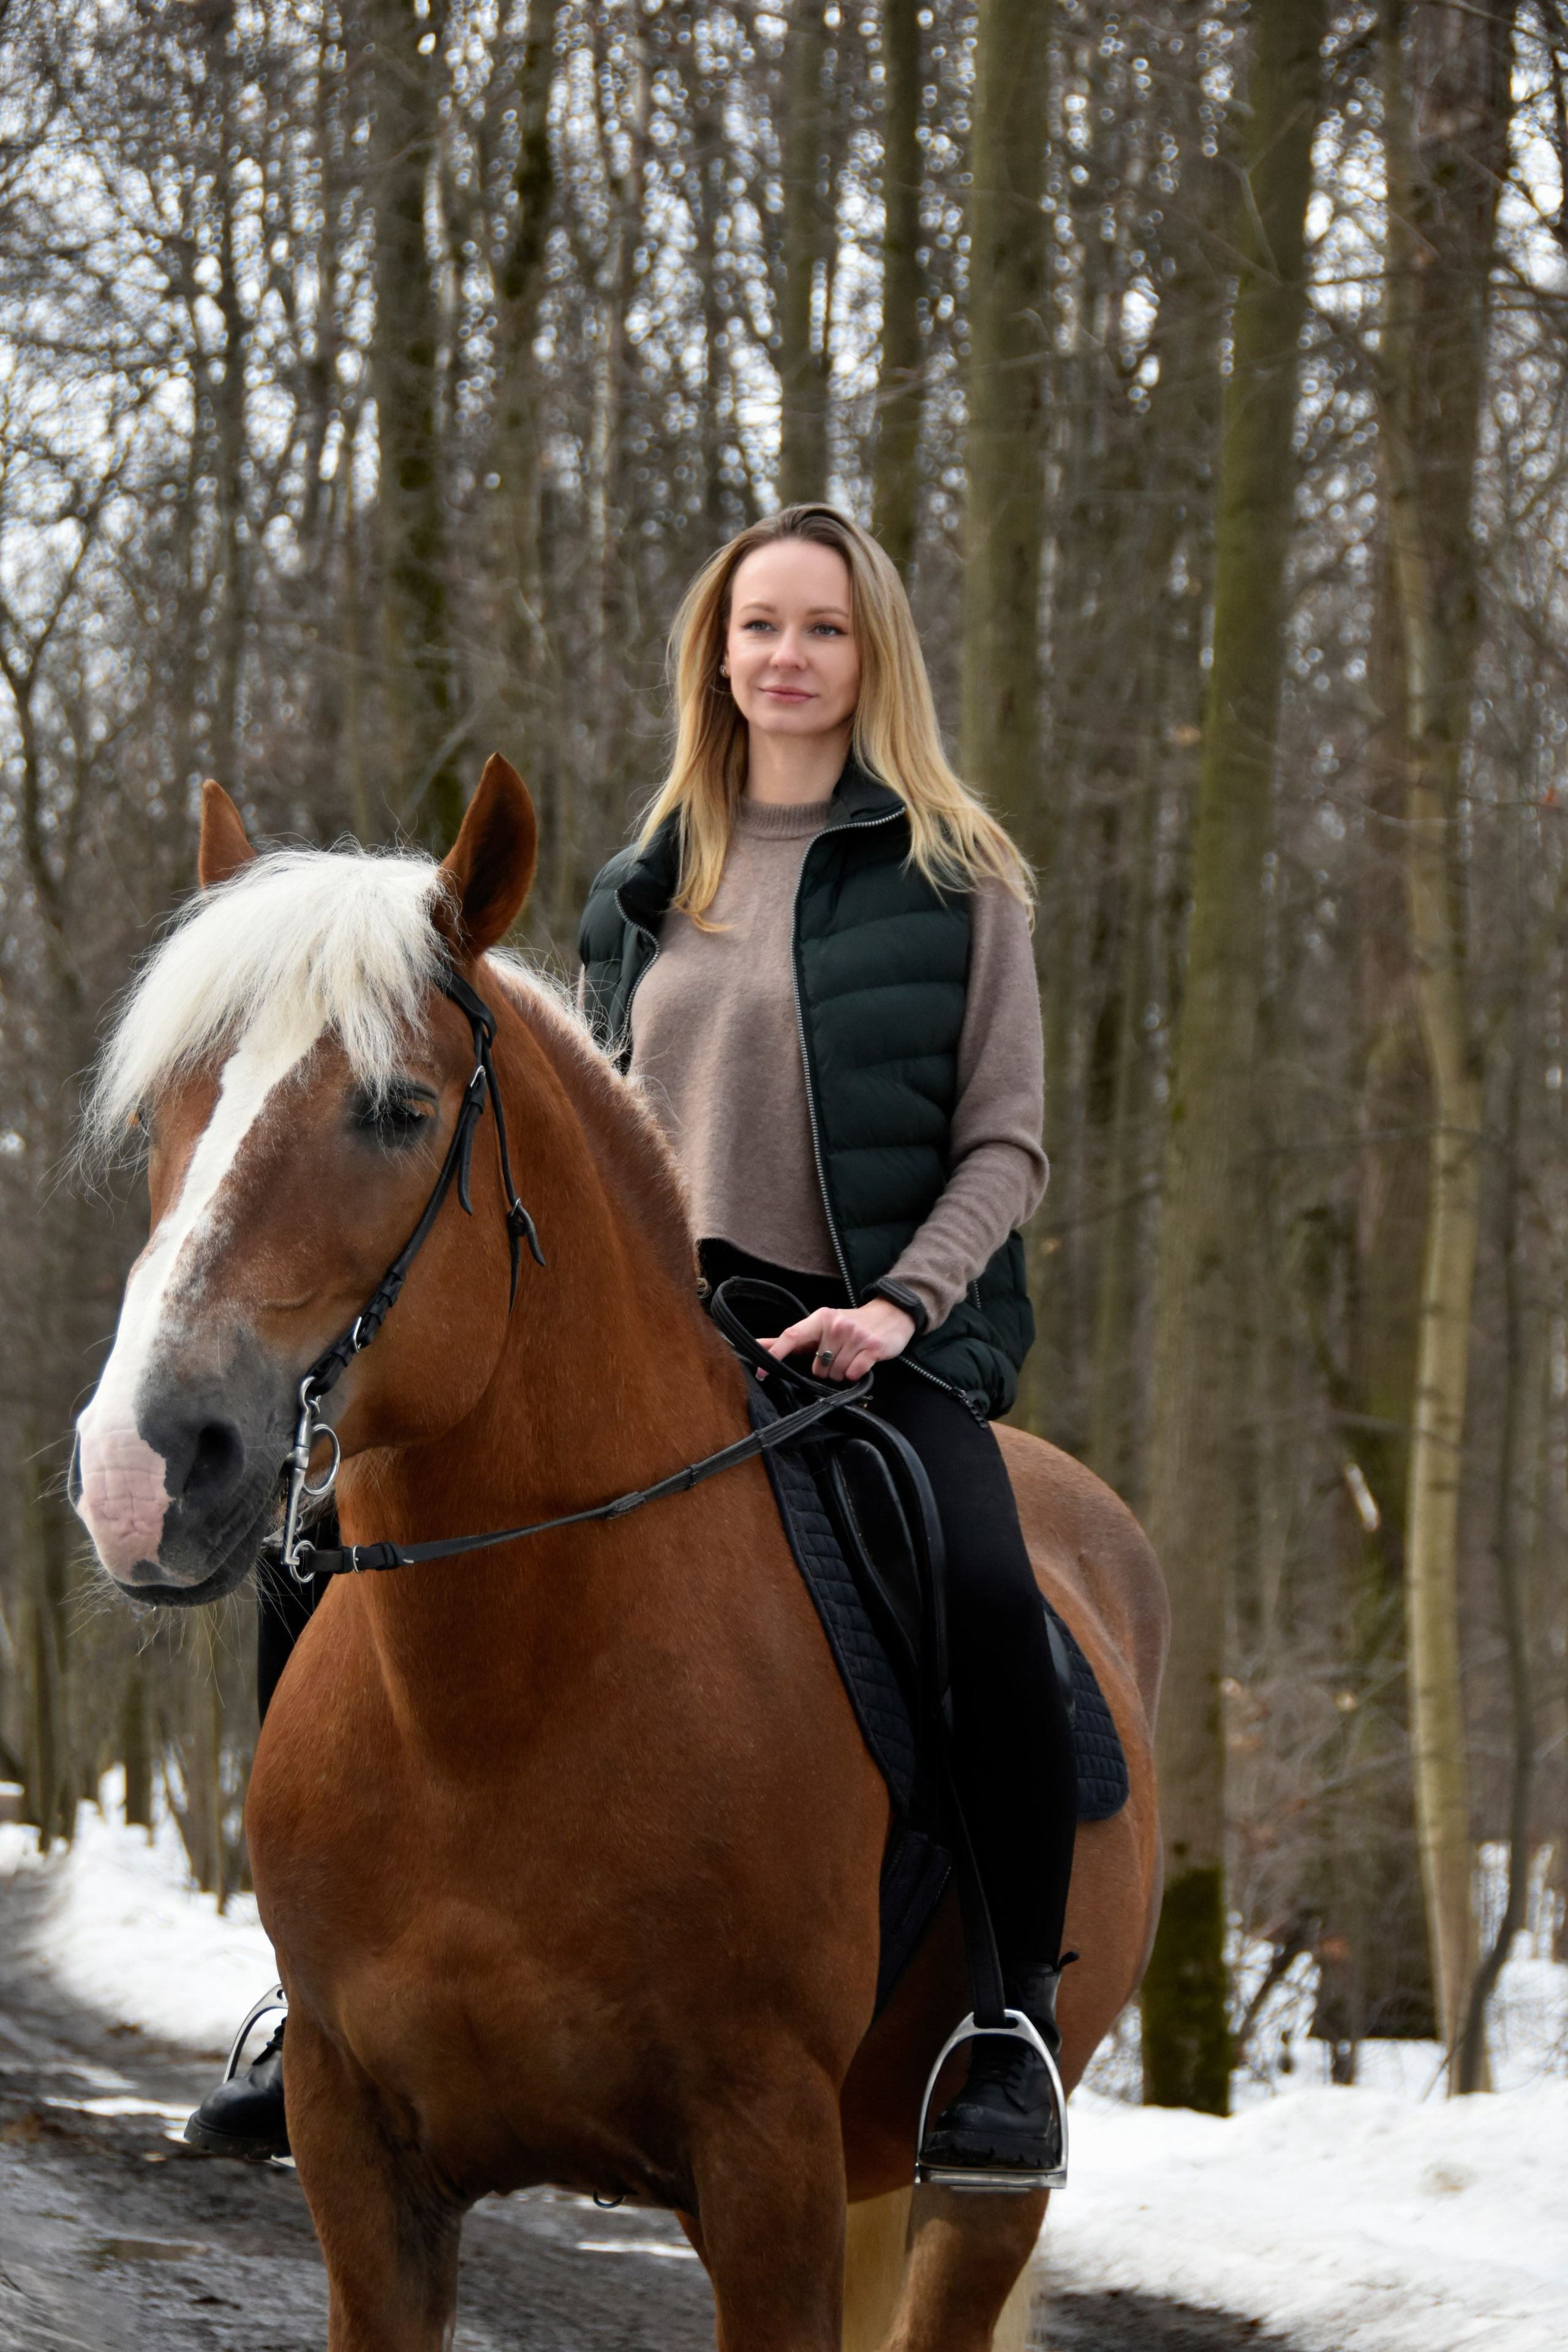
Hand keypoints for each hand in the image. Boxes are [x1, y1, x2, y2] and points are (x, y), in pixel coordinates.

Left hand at [760, 1299, 915, 1384]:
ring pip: (836, 1374)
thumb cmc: (851, 1323)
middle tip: (840, 1354)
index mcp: (820, 1318)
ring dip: (843, 1371)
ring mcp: (855, 1336)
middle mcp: (836, 1325)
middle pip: (818, 1367)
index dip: (775, 1354)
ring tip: (852, 1356)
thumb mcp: (822, 1325)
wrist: (891, 1314)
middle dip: (827, 1368)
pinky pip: (854, 1374)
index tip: (761, 1371)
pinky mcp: (873, 1347)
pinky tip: (862, 1361)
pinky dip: (856, 1373)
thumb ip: (792, 1338)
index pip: (791, 1336)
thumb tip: (760, 1346)